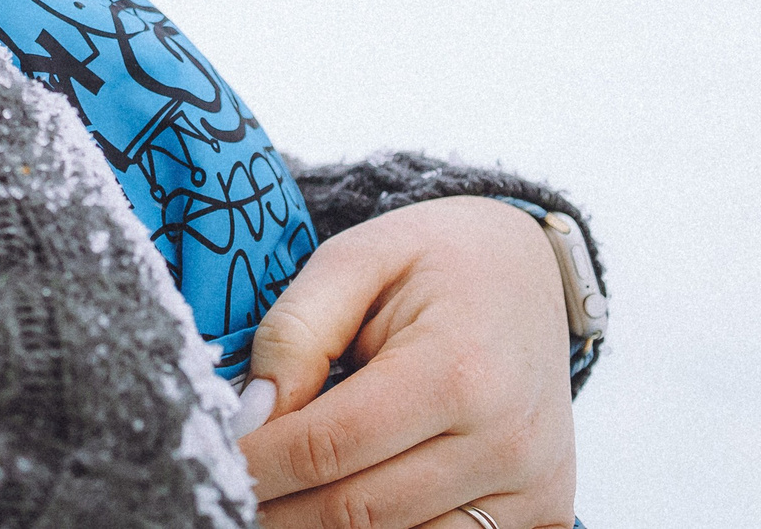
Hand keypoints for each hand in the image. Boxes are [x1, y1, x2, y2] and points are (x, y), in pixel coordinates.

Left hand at [238, 196, 576, 528]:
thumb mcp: (355, 258)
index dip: (261, 463)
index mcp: (456, 369)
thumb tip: (252, 414)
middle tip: (233, 494)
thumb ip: (297, 331)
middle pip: (360, 509)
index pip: (331, 445)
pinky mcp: (545, 512)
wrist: (529, 269)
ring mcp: (532, 486)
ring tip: (279, 506)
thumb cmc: (434, 260)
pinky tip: (342, 511)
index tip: (216, 461)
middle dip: (281, 511)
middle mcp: (506, 441)